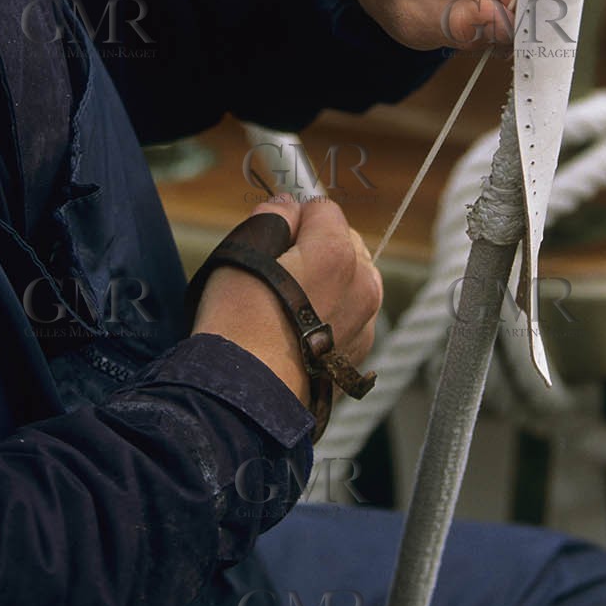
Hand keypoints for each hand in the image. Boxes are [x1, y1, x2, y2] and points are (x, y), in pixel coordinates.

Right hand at [191, 197, 380, 408]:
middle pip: (345, 243)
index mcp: (338, 253)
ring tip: (290, 305)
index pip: (325, 209)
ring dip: (329, 282)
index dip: (295, 218)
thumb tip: (287, 207)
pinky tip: (300, 332)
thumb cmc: (238, 325)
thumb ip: (271, 217)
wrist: (247, 399)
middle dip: (318, 247)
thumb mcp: (242, 254)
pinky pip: (351, 317)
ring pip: (352, 281)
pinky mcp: (360, 355)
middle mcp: (363, 285)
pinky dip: (332, 316)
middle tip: (279, 272)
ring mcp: (367, 323)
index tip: (274, 238)